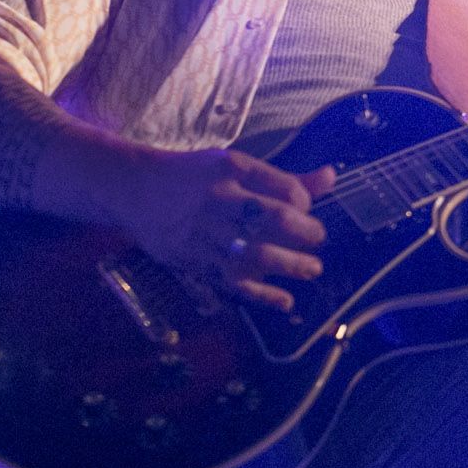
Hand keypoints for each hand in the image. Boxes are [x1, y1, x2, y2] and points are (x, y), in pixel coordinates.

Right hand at [115, 147, 334, 313]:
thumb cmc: (195, 176)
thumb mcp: (237, 166)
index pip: (286, 190)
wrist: (134, 189)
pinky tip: (285, 301)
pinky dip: (262, 294)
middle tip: (317, 241)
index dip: (304, 205)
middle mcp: (221, 199)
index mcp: (233, 169)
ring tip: (312, 269)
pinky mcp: (195, 259)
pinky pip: (233, 280)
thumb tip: (332, 177)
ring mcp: (207, 231)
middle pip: (275, 220)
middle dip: (307, 234)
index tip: (304, 212)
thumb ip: (285, 178)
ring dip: (291, 266)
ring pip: (257, 254)